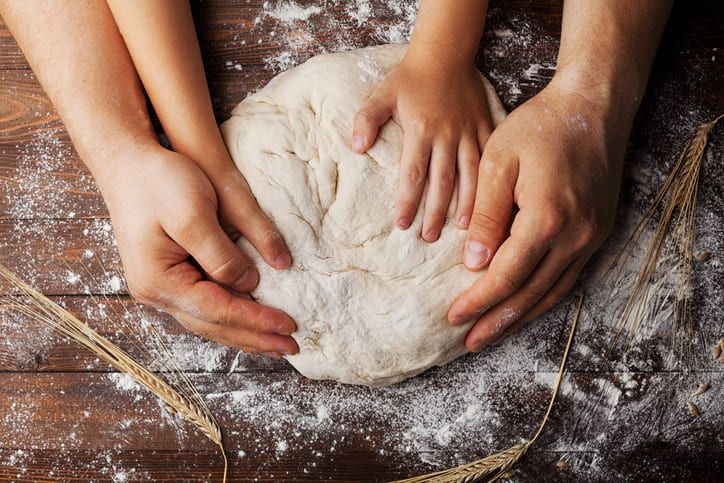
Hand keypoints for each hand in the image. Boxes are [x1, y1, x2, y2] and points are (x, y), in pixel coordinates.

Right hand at [99, 144, 297, 356]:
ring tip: (276, 342)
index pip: (218, 311)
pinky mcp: (170, 276)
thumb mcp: (193, 213)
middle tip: (292, 347)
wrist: (126, 163)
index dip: (256, 320)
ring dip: (244, 333)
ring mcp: (161, 287)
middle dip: (255, 338)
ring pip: (209, 321)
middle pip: (214, 326)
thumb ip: (221, 254)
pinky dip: (232, 316)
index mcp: (160, 281)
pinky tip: (251, 319)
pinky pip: (206, 305)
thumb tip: (249, 284)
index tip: (289, 325)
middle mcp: (157, 292)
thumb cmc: (157, 182)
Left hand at [352, 54, 492, 241]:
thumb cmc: (410, 78)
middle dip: (435, 212)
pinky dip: (492, 181)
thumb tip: (357, 147)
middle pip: (441, 181)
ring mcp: (469, 132)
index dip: (408, 201)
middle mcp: (447, 135)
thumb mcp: (382, 93)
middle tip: (428, 237)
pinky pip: (491, 158)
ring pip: (470, 175)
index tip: (402, 224)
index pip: (413, 174)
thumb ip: (366, 119)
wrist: (445, 53)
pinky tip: (492, 202)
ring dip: (467, 204)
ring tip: (464, 231)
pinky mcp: (486, 127)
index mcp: (420, 130)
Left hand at [447, 78, 632, 350]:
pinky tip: (525, 307)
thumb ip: (486, 215)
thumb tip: (473, 263)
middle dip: (497, 321)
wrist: (593, 106)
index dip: (478, 300)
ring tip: (492, 334)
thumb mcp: (498, 163)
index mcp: (546, 219)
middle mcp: (575, 236)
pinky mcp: (597, 232)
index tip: (452, 317)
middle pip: (530, 293)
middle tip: (469, 342)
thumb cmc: (540, 127)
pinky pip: (568, 277)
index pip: (505, 276)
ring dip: (520, 316)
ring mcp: (591, 237)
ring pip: (552, 291)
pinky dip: (543, 297)